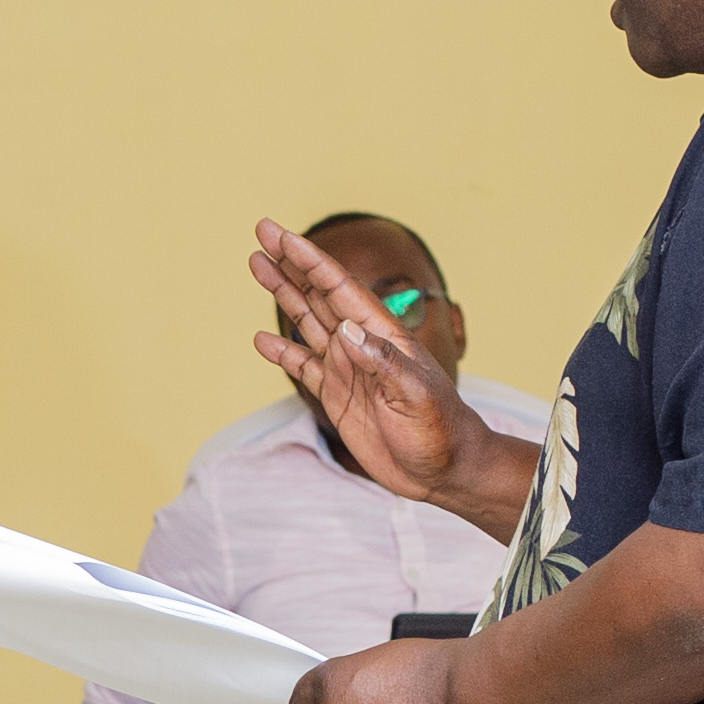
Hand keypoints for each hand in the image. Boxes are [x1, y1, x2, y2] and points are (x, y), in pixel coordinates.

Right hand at [249, 220, 515, 526]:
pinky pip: (303, 367)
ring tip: (257, 265)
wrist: (446, 472)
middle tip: (262, 231)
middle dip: (290, 263)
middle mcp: (361, 344)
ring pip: (307, 322)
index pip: (339, 289)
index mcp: (381, 336)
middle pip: (318, 294)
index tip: (282, 237)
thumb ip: (383, 363)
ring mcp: (347, 369)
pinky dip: (281, 352)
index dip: (309, 261)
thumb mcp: (417, 396)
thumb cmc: (442, 432)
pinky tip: (262, 339)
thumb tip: (346, 331)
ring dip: (283, 295)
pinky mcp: (337, 396)